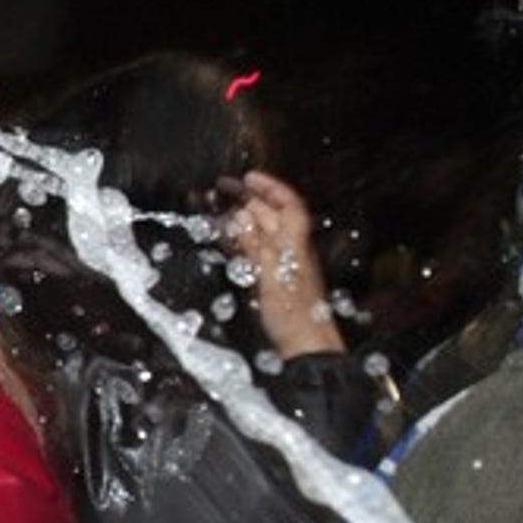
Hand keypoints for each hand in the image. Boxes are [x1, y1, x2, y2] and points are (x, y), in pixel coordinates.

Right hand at [224, 170, 344, 358]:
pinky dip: (239, 243)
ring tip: (216, 210)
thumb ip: (254, 243)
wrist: (306, 346)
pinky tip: (226, 241)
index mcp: (295, 243)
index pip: (287, 204)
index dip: (270, 187)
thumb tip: (239, 217)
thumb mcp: (271, 273)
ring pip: (259, 234)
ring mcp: (281, 266)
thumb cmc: (295, 313)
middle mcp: (290, 250)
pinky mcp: (272, 282)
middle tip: (221, 189)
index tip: (248, 177)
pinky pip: (253, 254)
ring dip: (240, 220)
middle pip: (270, 216)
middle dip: (247, 199)